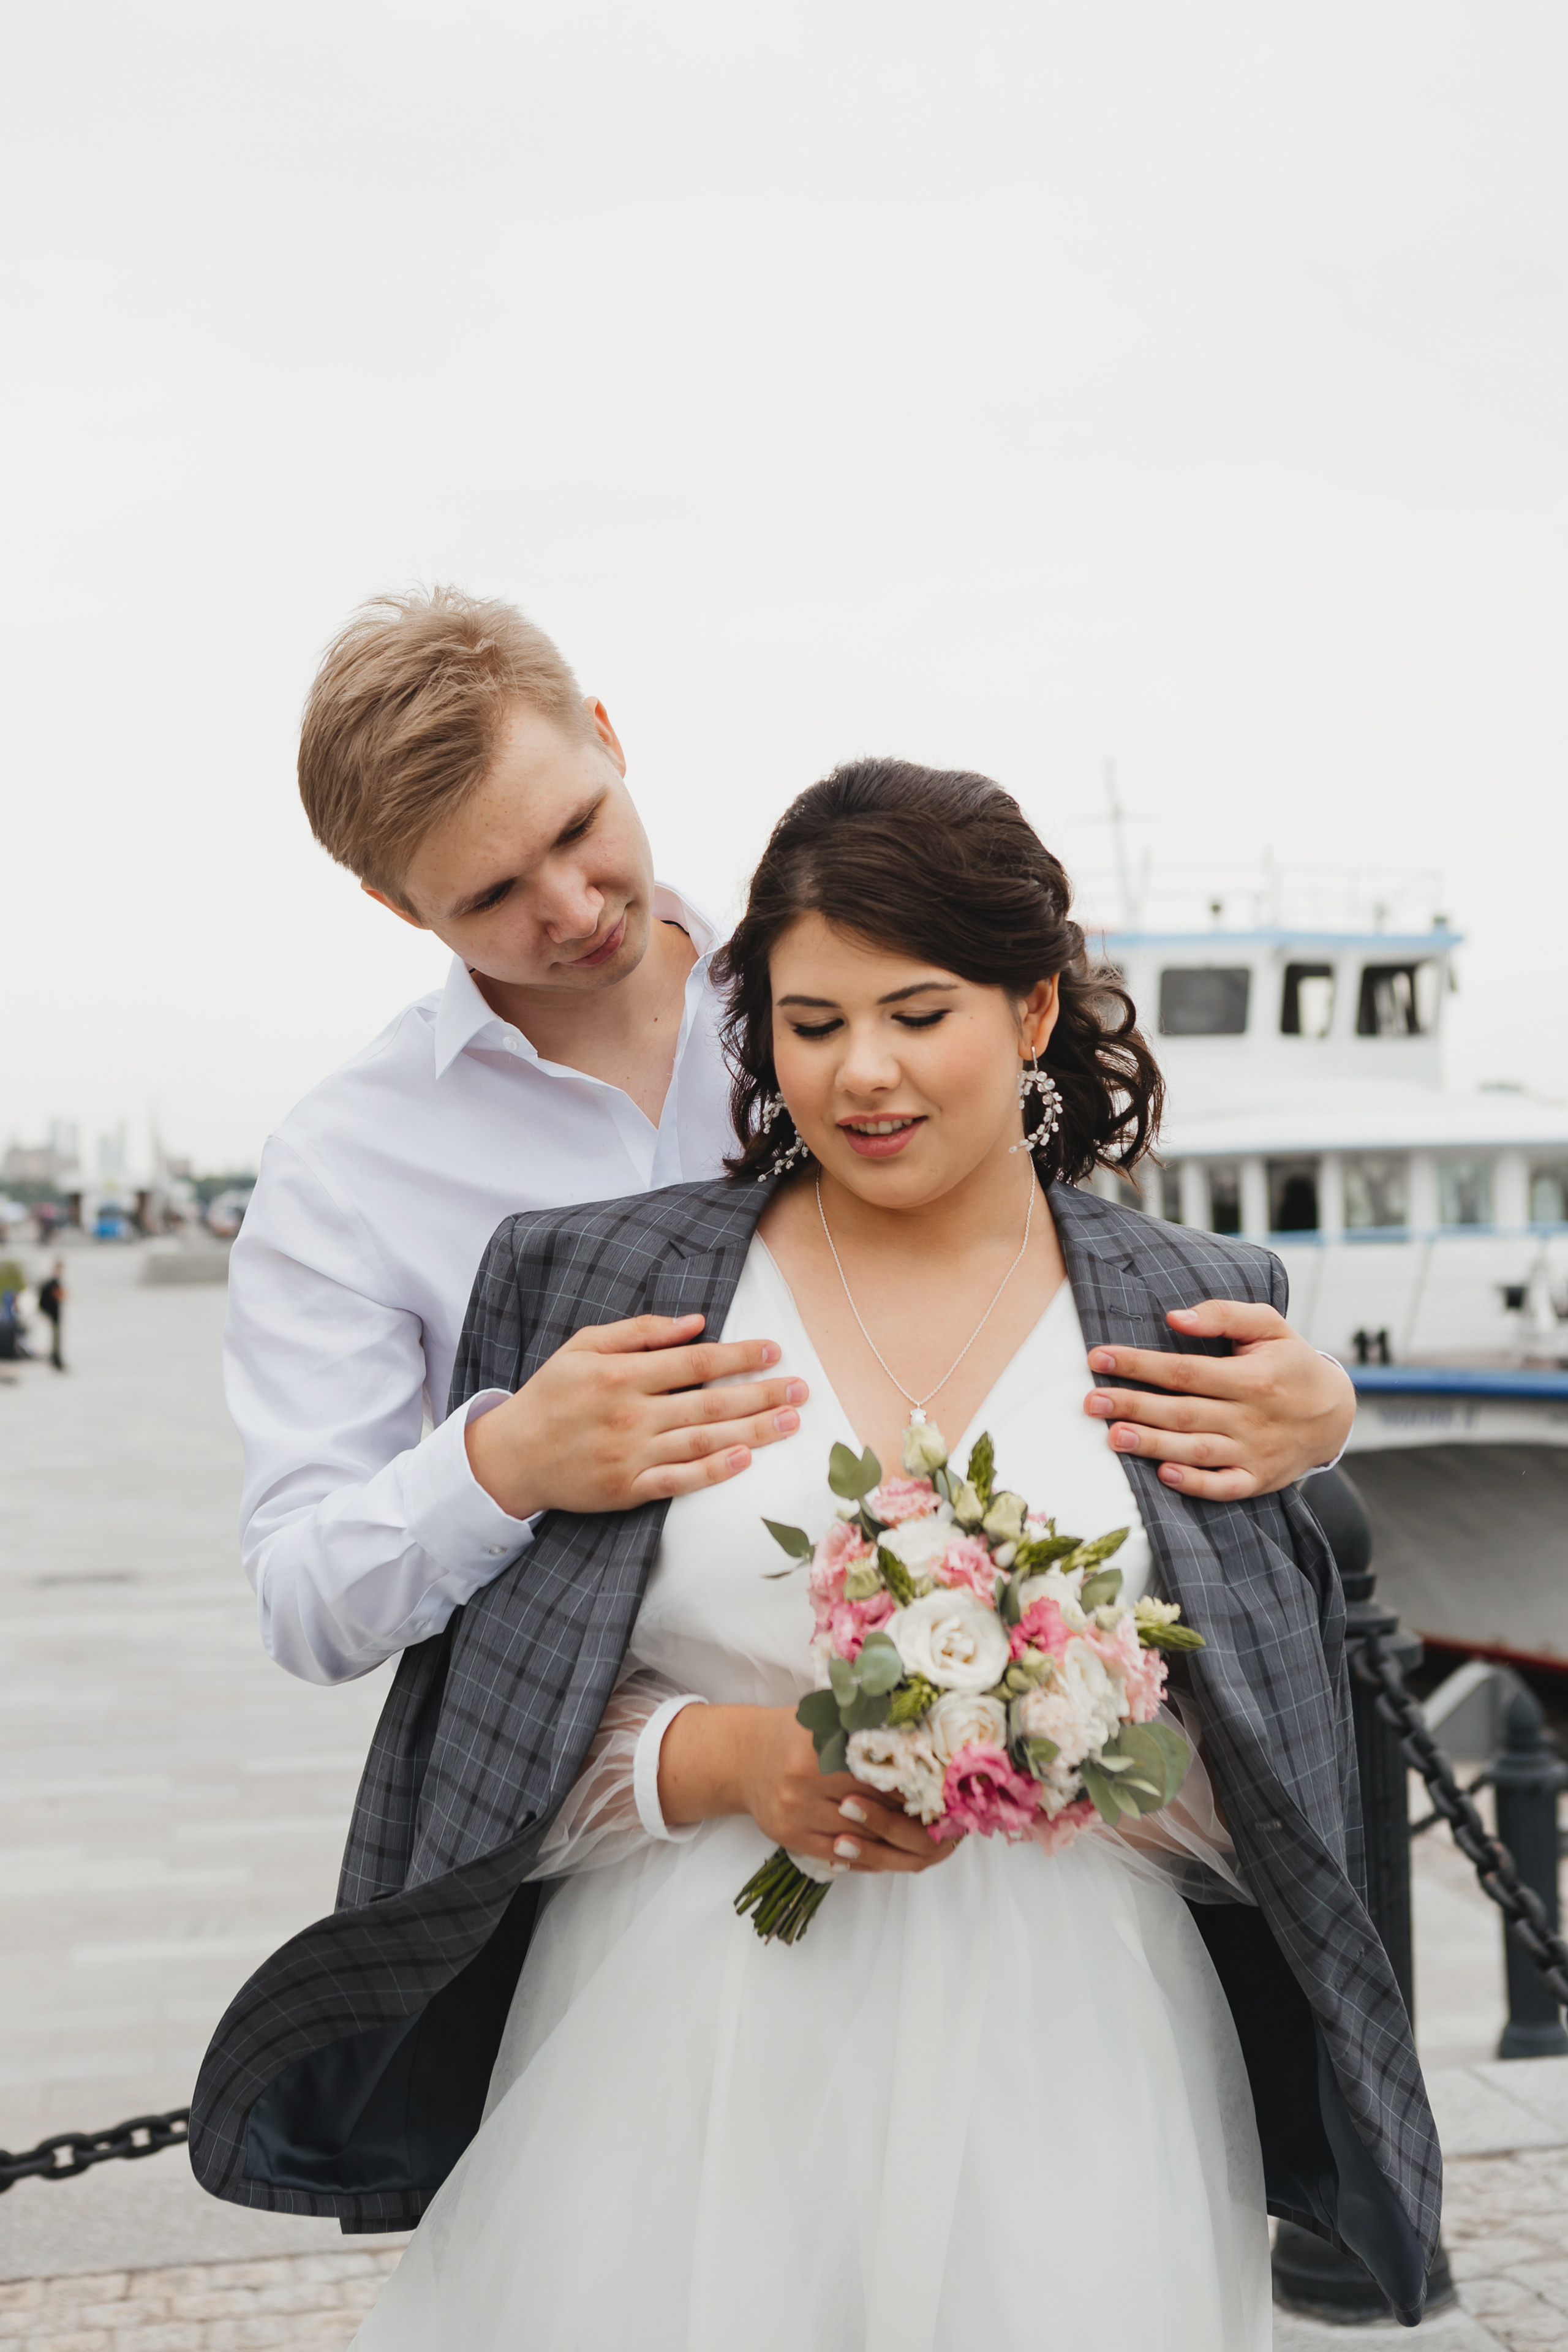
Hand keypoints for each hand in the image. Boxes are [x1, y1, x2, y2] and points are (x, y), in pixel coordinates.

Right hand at [465, 1313, 808, 1518]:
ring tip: (790, 1422)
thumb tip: (696, 1322)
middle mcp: (630, 1414)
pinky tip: (745, 1460)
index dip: (739, 1357)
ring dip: (753, 1432)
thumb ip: (640, 1331)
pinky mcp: (628, 1489)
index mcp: (620, 1374)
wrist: (513, 1455)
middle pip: (709, 1404)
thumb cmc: (553, 1394)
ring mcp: (631, 1455)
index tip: (774, 1352)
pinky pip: (679, 1481)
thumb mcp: (585, 1346)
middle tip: (801, 1390)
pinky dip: (714, 1472)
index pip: (694, 1362)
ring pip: (703, 1442)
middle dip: (761, 1395)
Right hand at [659, 1703, 958, 1873]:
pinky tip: (889, 1850)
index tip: (942, 1786)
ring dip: (894, 1838)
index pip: (878, 1771)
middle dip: (910, 1812)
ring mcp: (795, 1813)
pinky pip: (837, 1854)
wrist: (742, 1757)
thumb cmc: (794, 1732)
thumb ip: (866, 1722)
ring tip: (926, 1837)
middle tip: (944, 1815)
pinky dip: (866, 1854)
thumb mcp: (827, 1716)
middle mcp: (803, 1781)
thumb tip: (922, 1732)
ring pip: (858, 1835)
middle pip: (872, 1805)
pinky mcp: (789, 1837)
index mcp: (817, 1746)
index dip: (913, 1781)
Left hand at [1083, 1300, 1355, 1500]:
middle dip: (1133, 1406)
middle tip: (1090, 1402)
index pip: (1185, 1371)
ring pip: (1196, 1451)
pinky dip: (1194, 1484)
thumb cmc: (1290, 1364)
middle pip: (1183, 1412)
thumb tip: (1175, 1318)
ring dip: (1152, 1445)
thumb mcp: (1270, 1327)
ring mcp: (1254, 1452)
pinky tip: (1163, 1475)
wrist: (1335, 1414)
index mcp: (1252, 1378)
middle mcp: (1251, 1417)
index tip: (1099, 1357)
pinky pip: (1223, 1487)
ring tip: (1112, 1437)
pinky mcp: (1257, 1479)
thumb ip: (1225, 1315)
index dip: (1140, 1364)